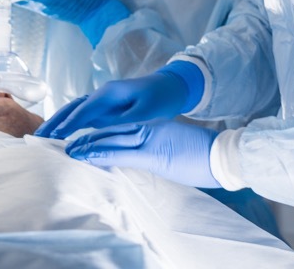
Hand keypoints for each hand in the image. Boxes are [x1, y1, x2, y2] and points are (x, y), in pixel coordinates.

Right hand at [35, 61, 202, 138]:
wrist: (172, 86)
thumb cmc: (161, 99)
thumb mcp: (146, 112)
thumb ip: (122, 121)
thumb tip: (99, 131)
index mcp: (109, 93)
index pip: (84, 110)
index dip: (68, 124)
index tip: (53, 137)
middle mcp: (101, 94)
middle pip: (72, 107)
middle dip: (54, 121)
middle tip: (37, 137)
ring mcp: (101, 100)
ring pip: (74, 110)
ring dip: (58, 122)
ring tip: (43, 136)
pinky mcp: (105, 107)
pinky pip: (82, 115)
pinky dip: (68, 123)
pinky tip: (60, 134)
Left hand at [65, 120, 219, 187]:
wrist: (225, 154)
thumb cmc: (207, 157)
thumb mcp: (178, 152)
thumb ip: (161, 153)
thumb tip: (153, 162)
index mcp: (155, 131)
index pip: (123, 132)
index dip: (103, 137)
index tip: (86, 143)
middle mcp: (149, 131)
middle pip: (113, 133)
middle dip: (90, 140)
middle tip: (67, 144)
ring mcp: (150, 139)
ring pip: (113, 140)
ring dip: (89, 146)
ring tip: (69, 150)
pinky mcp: (153, 152)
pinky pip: (122, 152)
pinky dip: (102, 152)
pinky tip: (86, 155)